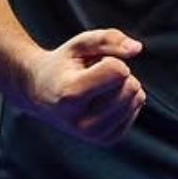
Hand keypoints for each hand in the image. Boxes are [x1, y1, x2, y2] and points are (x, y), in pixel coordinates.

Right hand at [20, 28, 147, 144]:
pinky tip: (104, 99)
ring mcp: (94, 135)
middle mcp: (82, 121)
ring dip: (123, 86)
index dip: (111, 59)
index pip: (118, 71)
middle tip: (94, 75)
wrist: (40, 95)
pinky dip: (125, 99)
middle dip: (119, 73)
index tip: (91, 64)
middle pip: (130, 87)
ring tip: (97, 87)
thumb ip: (108, 38)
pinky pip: (136, 109)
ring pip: (137, 99)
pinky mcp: (106, 140)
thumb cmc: (63, 65)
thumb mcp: (79, 44)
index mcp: (70, 95)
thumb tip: (137, 48)